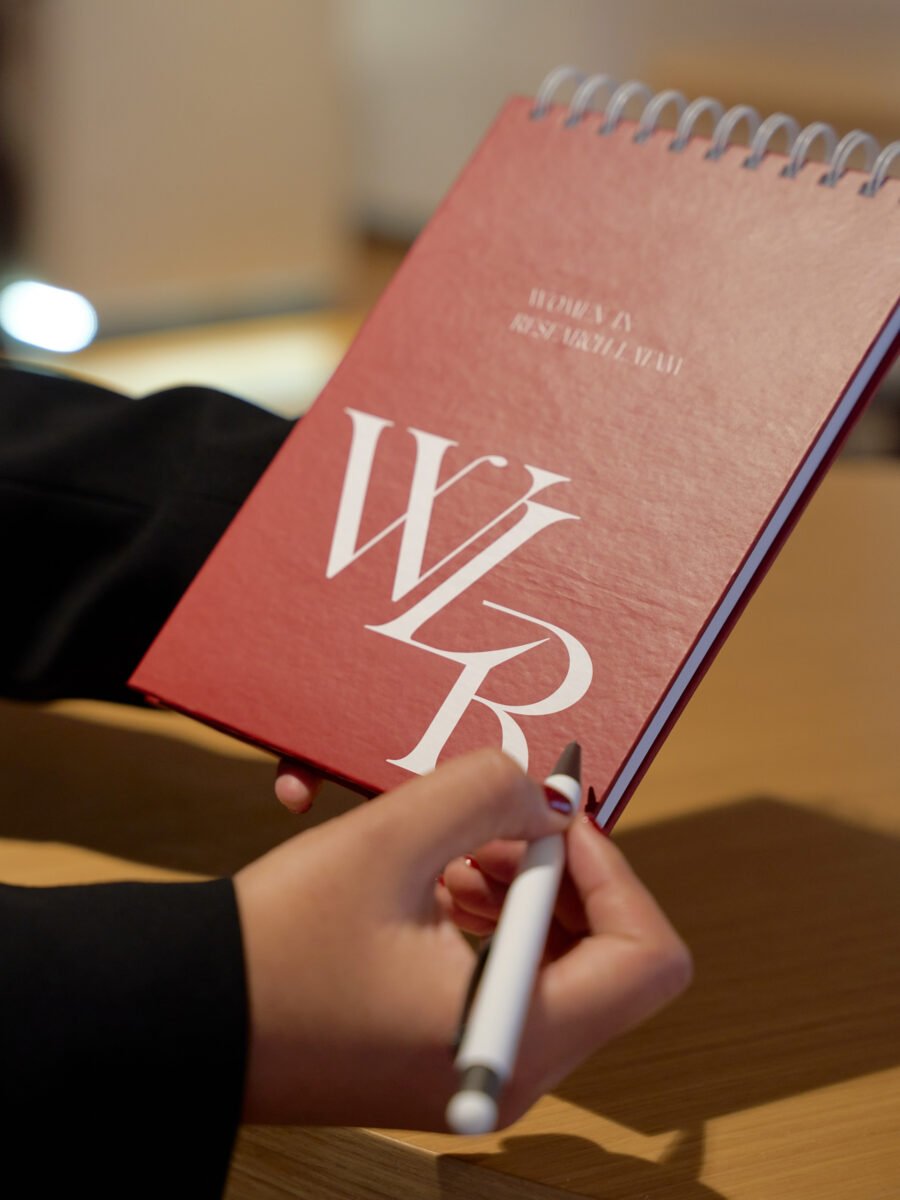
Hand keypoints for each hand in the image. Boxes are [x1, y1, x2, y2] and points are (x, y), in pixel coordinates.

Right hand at [236, 749, 690, 1130]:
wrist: (188, 1018)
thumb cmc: (280, 944)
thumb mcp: (392, 841)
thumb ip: (488, 793)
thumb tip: (547, 796)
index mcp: (521, 1037)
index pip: (647, 957)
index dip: (614, 870)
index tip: (551, 819)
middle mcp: (517, 1071)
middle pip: (611, 959)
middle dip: (565, 875)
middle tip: (503, 824)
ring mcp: (483, 1070)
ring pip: (562, 966)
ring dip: (528, 893)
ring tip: (460, 848)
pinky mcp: (447, 1056)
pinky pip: (511, 980)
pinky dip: (494, 923)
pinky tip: (438, 882)